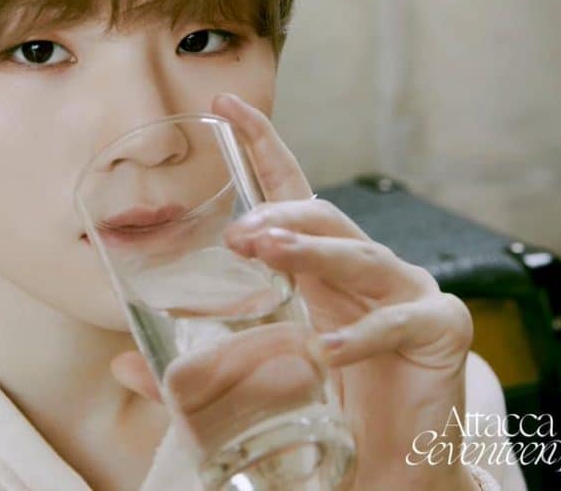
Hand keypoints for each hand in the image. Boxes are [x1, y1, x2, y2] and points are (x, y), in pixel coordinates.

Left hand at [111, 93, 477, 489]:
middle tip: (235, 232)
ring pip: (358, 253)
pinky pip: (398, 321)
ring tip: (266, 253)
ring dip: (310, 250)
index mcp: (317, 268)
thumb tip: (122, 364)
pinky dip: (362, 333)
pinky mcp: (438, 329)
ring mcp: (404, 292)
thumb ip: (197, 370)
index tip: (224, 105)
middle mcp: (361, 269)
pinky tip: (327, 349)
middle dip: (279, 213)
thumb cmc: (329, 409)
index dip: (261, 145)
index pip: (289, 192)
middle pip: (322, 214)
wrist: (396, 469)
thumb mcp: (258, 382)